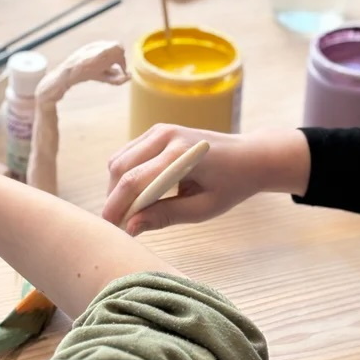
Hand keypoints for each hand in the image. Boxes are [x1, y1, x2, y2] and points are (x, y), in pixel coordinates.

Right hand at [103, 124, 308, 235]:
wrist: (249, 156)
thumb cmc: (231, 185)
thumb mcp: (203, 208)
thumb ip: (166, 216)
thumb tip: (130, 227)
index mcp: (180, 154)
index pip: (134, 181)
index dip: (116, 207)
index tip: (111, 230)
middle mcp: (165, 135)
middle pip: (120, 168)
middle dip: (113, 198)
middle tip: (117, 225)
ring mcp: (159, 129)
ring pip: (118, 160)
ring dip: (116, 187)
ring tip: (126, 212)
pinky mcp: (156, 131)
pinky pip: (127, 154)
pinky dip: (124, 176)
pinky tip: (136, 196)